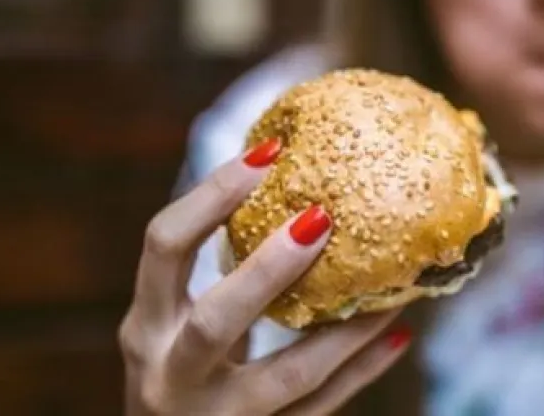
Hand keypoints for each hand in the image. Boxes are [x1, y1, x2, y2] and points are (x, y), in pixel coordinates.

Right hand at [119, 141, 409, 414]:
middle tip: (322, 218)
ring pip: (286, 375)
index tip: (268, 154)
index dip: (211, 196)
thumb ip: (215, 276)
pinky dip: (361, 371)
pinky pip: (319, 409)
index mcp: (147, 326)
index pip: (164, 247)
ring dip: (345, 330)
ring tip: (392, 291)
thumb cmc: (179, 372)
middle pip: (217, 319)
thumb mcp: (175, 324)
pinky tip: (397, 335)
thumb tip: (295, 187)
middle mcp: (169, 373)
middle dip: (270, 269)